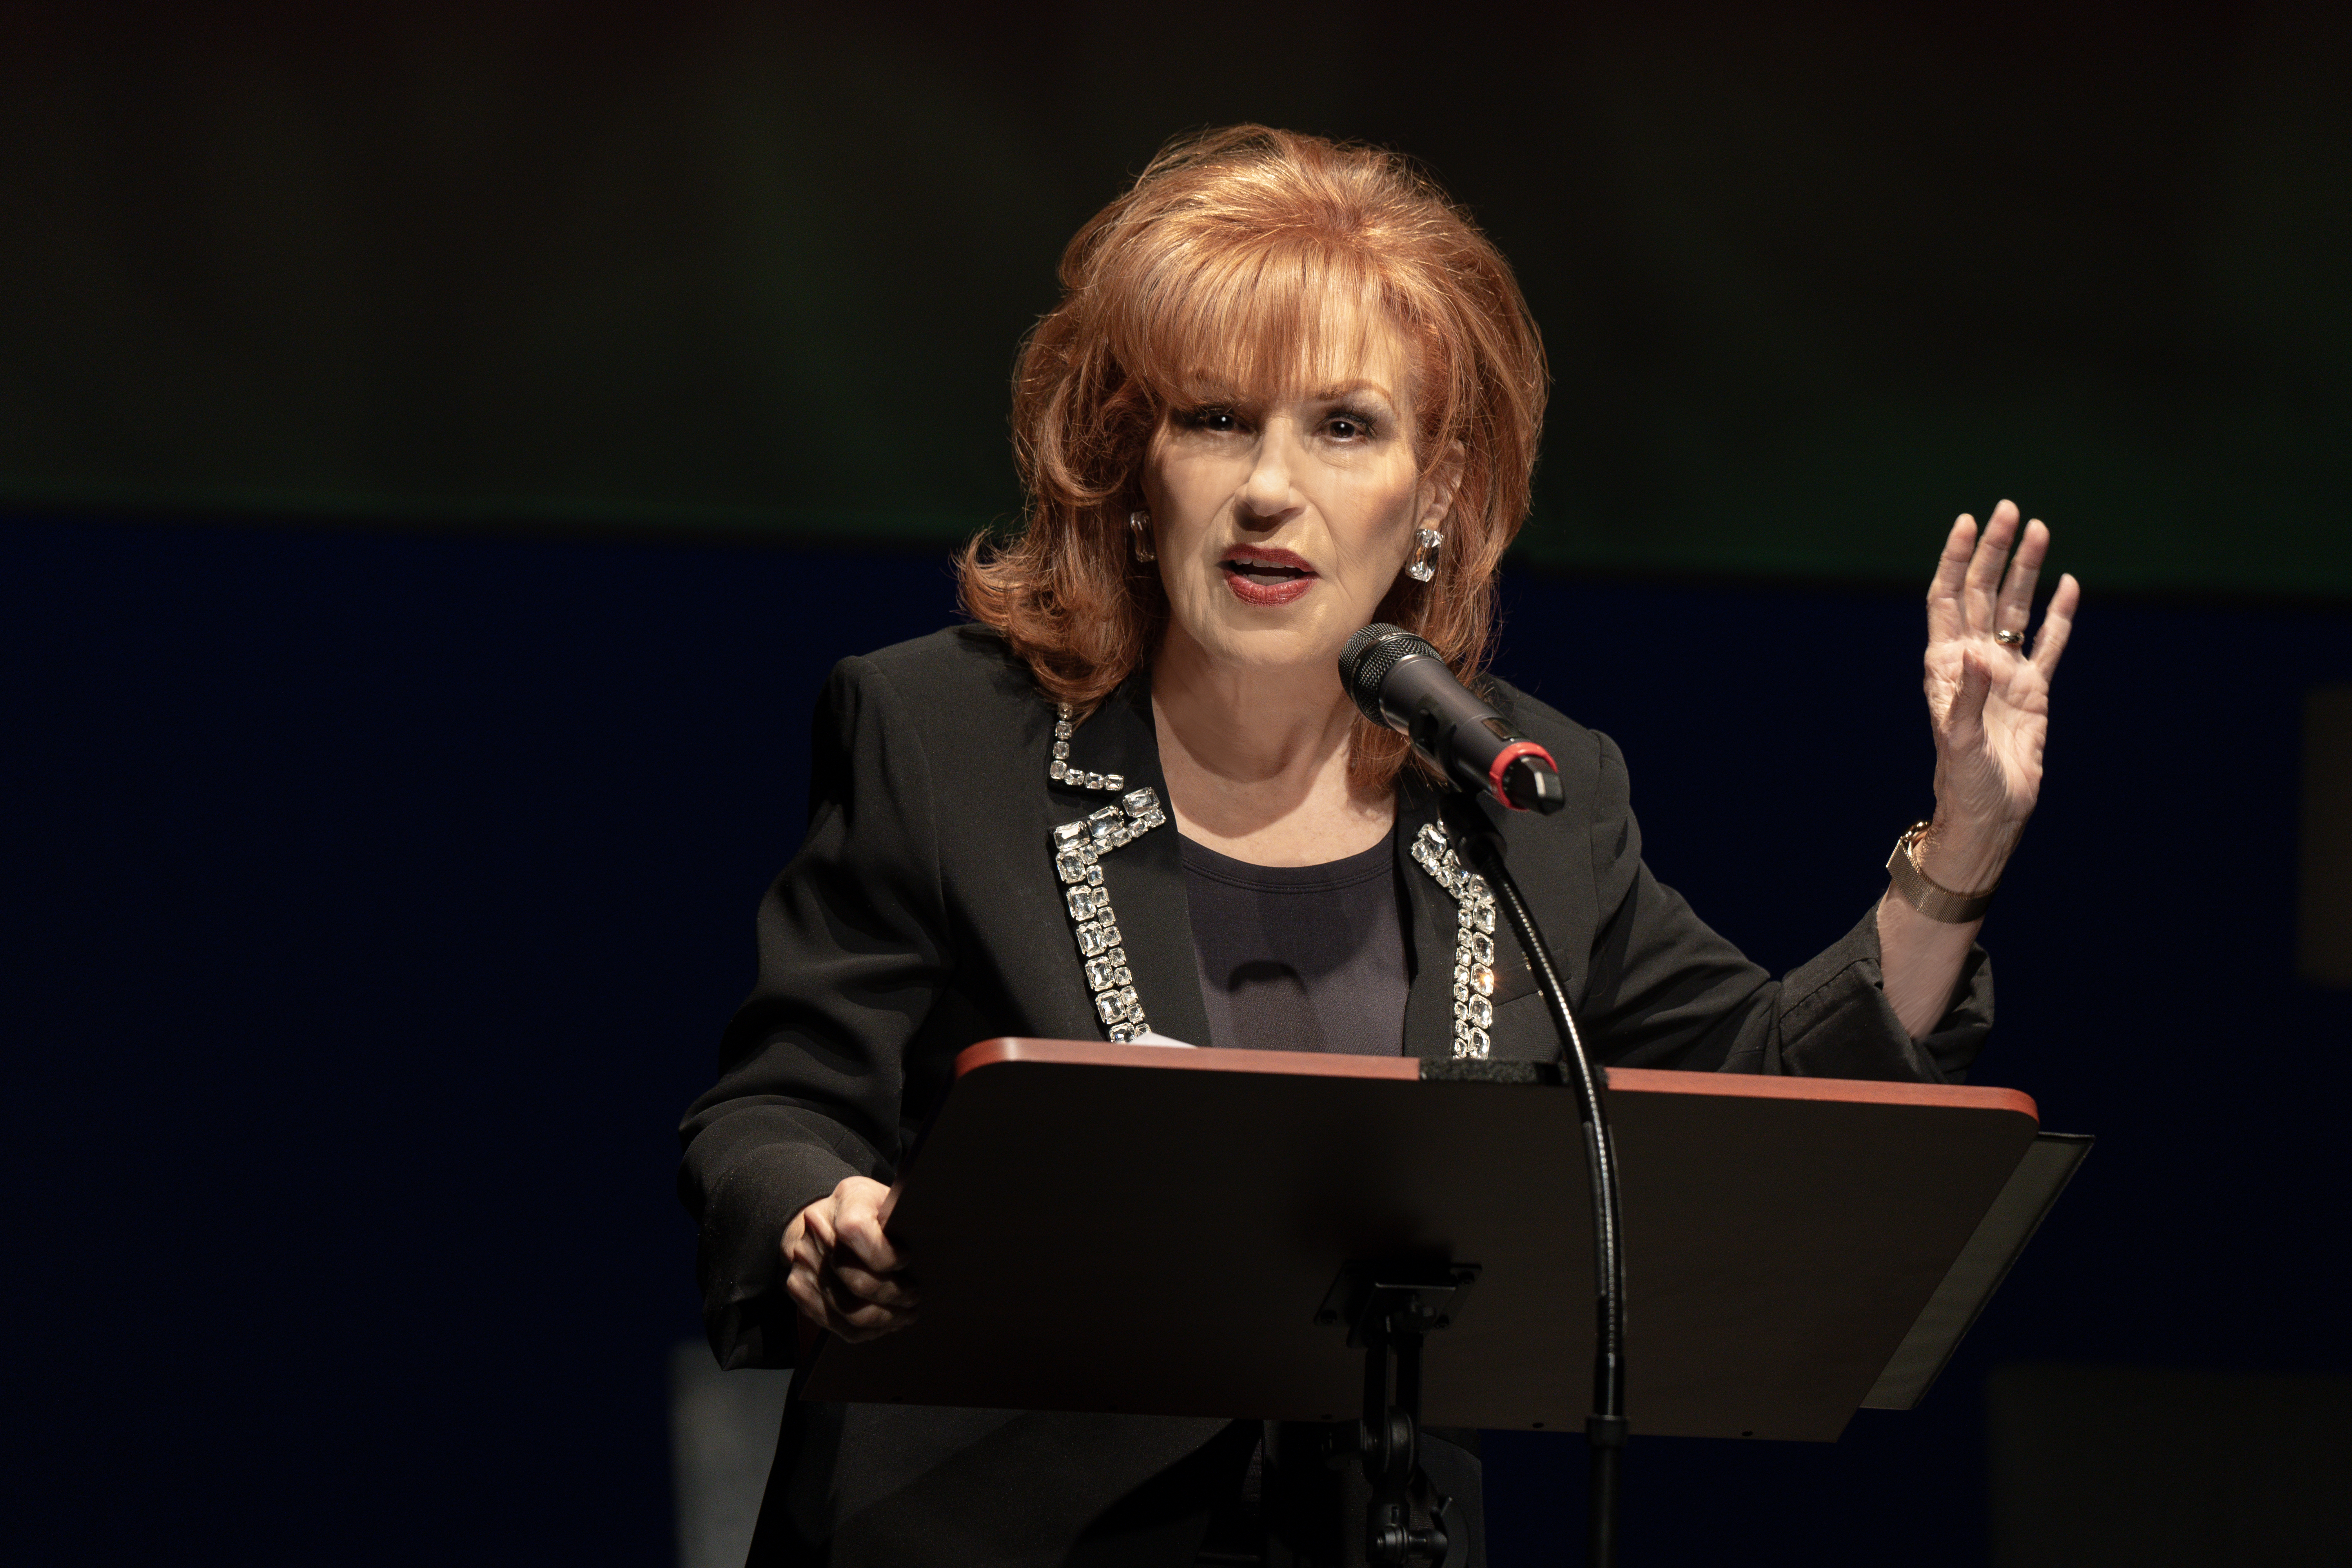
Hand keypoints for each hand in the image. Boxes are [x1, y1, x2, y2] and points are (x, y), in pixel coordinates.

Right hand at [782, 1176, 916, 1341]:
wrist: (823, 1216)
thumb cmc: (868, 1209)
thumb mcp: (888, 1198)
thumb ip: (901, 1216)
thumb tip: (930, 1239)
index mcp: (847, 1200)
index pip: (856, 1231)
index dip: (885, 1254)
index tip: (907, 1259)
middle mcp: (818, 1230)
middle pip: (856, 1280)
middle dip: (893, 1295)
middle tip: (915, 1298)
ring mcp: (804, 1262)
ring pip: (847, 1309)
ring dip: (884, 1319)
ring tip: (905, 1315)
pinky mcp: (798, 1288)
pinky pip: (834, 1323)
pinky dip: (864, 1330)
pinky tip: (884, 1324)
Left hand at [1919, 500, 2079, 888]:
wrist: (1991, 814)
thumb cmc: (1964, 783)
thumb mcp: (1957, 742)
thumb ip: (1964, 699)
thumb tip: (1977, 655)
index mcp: (1947, 666)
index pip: (1948, 599)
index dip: (1956, 561)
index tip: (1967, 523)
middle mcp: (1974, 661)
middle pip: (1984, 593)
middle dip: (1994, 552)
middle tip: (2010, 510)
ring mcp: (2005, 673)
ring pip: (2018, 610)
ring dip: (2027, 571)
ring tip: (2040, 530)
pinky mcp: (2033, 692)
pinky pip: (2049, 644)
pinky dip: (2059, 615)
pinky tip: (2068, 584)